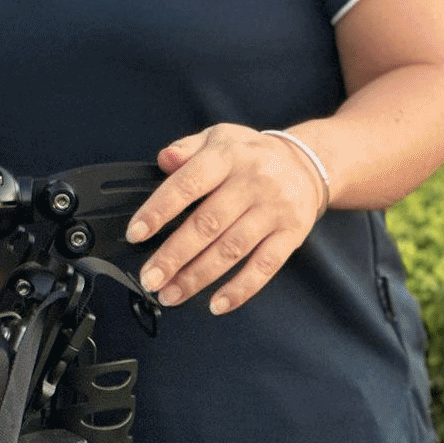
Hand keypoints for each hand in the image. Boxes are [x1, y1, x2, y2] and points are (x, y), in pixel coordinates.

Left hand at [126, 125, 326, 314]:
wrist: (307, 164)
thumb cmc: (250, 155)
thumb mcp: (217, 138)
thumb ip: (186, 148)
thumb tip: (164, 159)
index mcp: (227, 157)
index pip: (187, 185)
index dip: (159, 210)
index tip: (136, 234)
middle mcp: (252, 183)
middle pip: (208, 224)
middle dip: (173, 256)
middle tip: (149, 278)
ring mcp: (274, 211)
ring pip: (231, 250)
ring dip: (198, 277)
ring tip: (170, 294)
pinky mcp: (292, 234)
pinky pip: (265, 266)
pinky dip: (240, 289)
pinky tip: (216, 304)